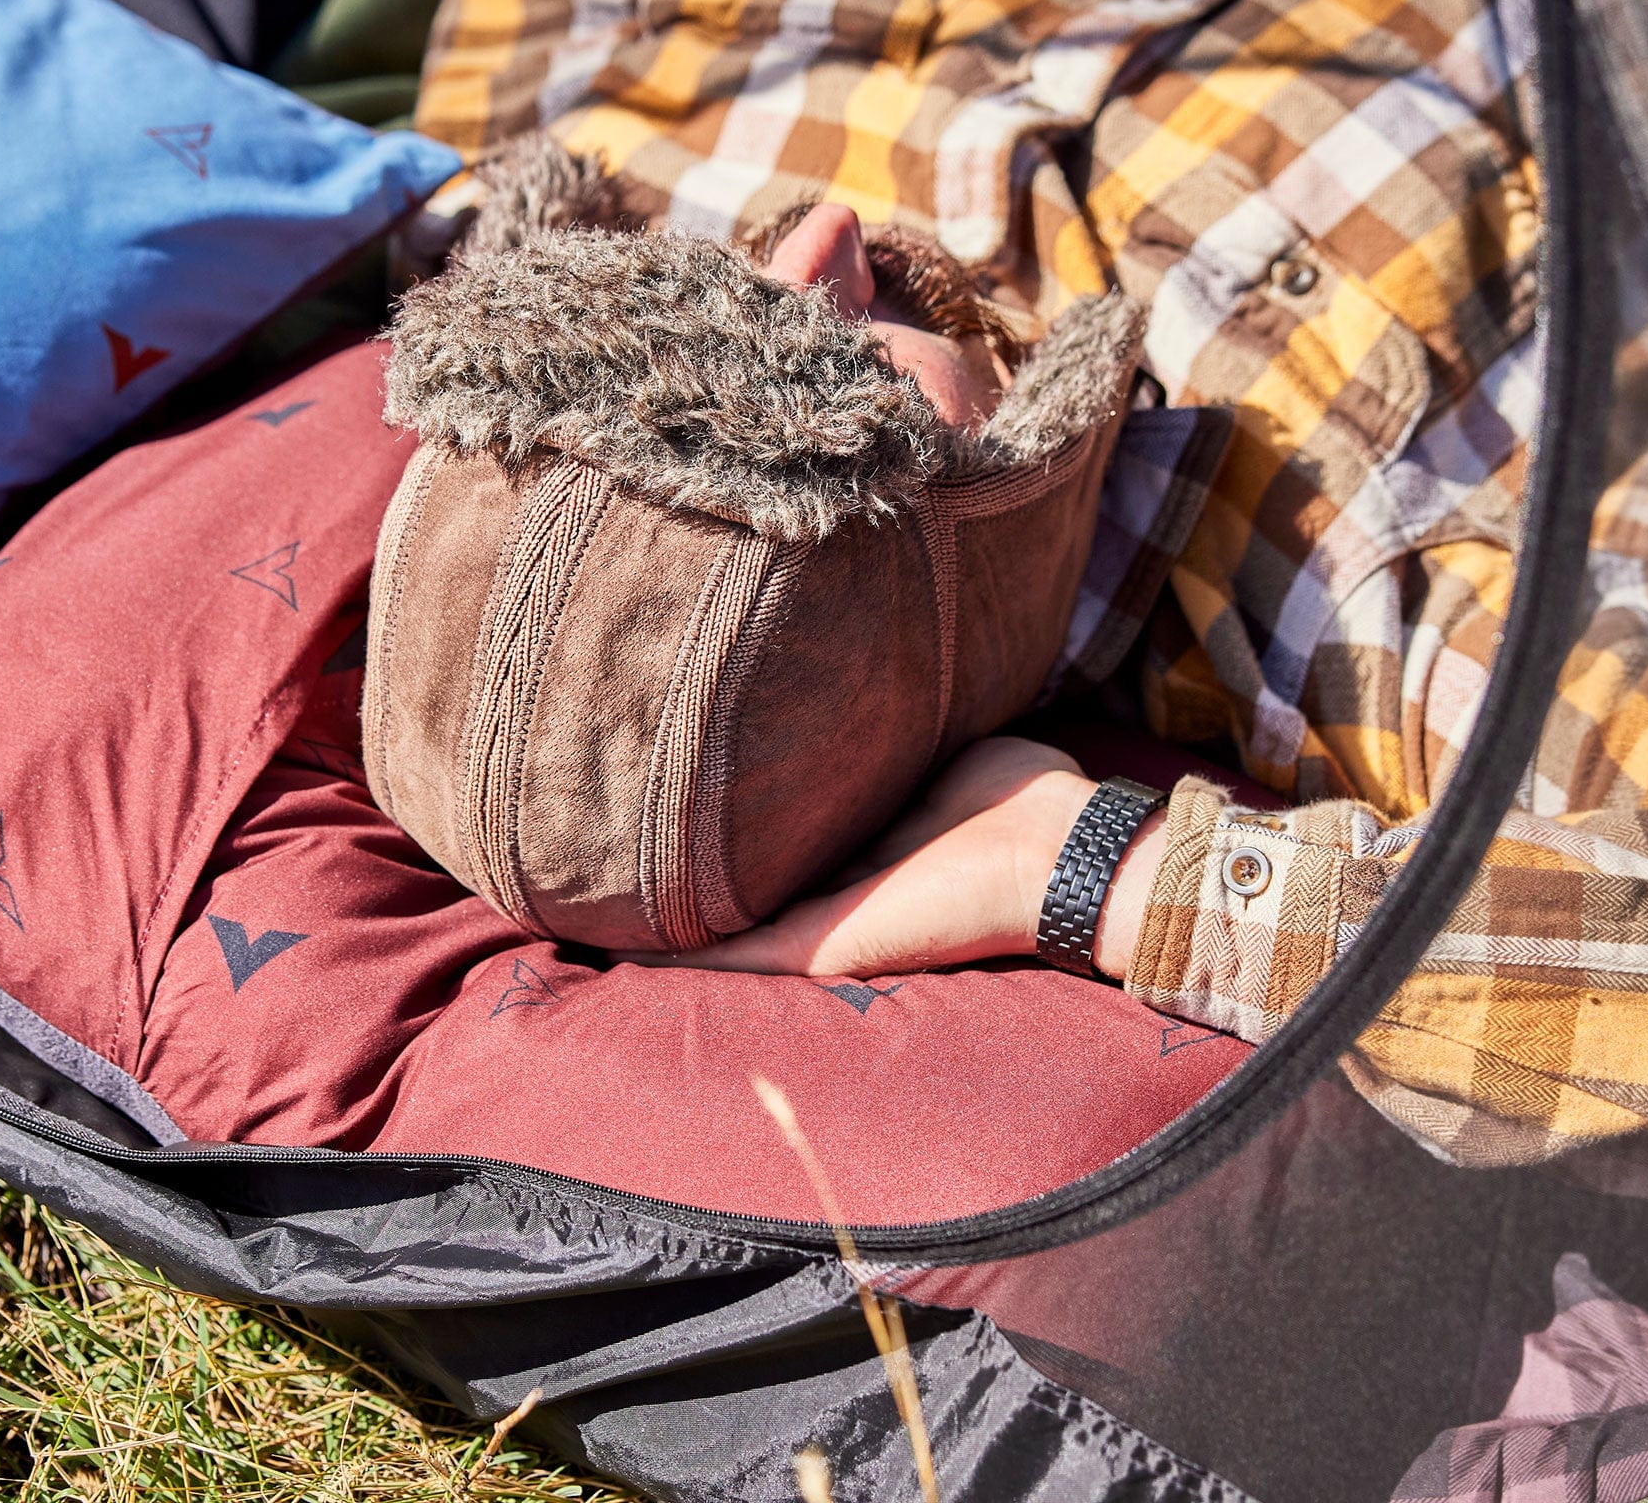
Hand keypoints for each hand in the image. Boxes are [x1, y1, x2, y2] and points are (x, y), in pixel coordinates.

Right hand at [627, 737, 1168, 981]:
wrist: (1058, 857)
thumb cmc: (1020, 798)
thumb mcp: (943, 751)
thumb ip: (897, 737)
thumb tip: (865, 690)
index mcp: (865, 848)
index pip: (783, 843)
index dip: (730, 824)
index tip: (670, 806)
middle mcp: (837, 894)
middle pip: (745, 897)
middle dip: (682, 885)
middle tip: (603, 866)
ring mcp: (825, 925)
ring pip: (725, 935)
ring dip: (664, 930)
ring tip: (590, 921)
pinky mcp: (823, 944)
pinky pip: (734, 955)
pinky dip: (675, 957)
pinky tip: (618, 954)